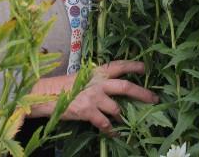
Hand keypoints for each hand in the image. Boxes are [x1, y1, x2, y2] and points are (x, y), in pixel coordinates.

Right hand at [29, 60, 158, 132]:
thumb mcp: (83, 76)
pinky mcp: (87, 111)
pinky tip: (114, 134)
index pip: (119, 65)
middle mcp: (98, 83)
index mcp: (98, 72)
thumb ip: (98, 79)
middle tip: (154, 99)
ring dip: (122, 115)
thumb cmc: (64, 85)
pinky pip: (104, 123)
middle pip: (126, 86)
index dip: (134, 66)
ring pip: (117, 108)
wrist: (44, 94)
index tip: (145, 68)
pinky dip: (111, 130)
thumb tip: (111, 85)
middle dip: (142, 93)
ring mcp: (94, 97)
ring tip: (124, 119)